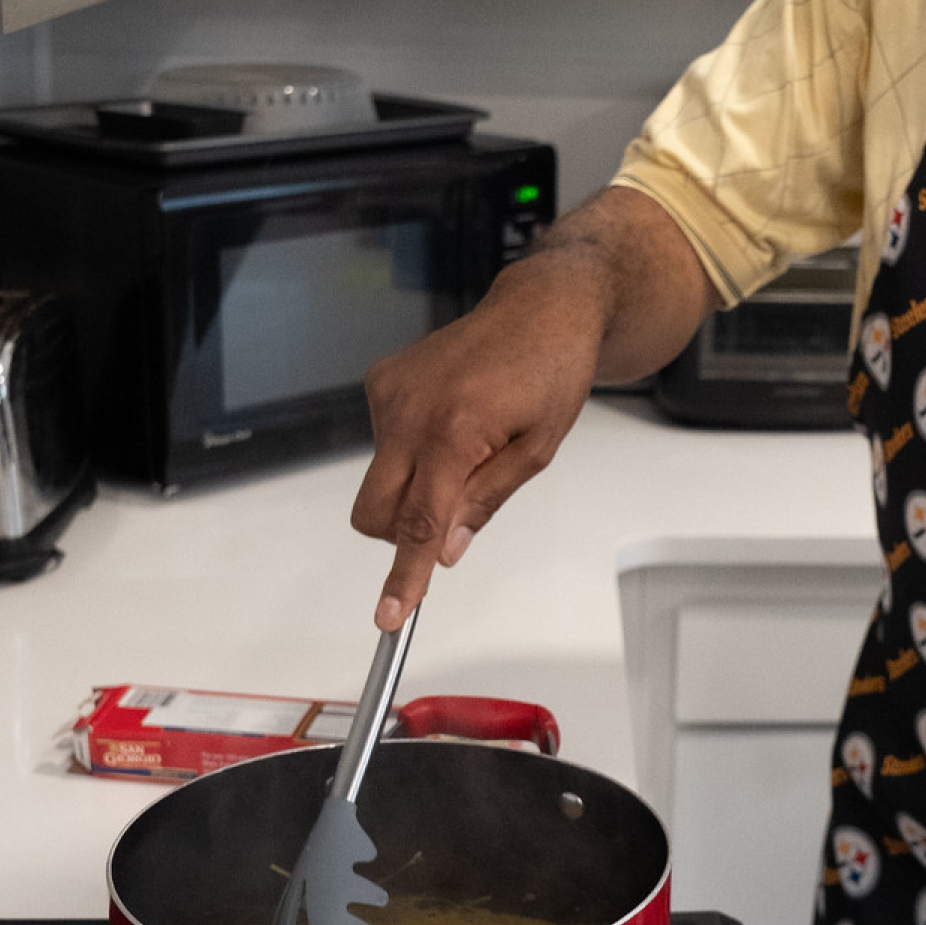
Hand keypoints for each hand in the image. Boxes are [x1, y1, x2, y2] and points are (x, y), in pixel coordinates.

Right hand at [349, 262, 605, 628]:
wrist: (540, 308)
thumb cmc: (551, 370)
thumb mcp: (536, 450)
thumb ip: (484, 502)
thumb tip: (444, 550)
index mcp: (454, 431)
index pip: (419, 523)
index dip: (404, 576)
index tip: (390, 616)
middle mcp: (409, 409)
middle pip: (374, 510)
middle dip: (403, 531)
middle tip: (453, 513)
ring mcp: (390, 392)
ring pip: (380, 478)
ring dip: (416, 482)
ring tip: (469, 440)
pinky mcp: (381, 379)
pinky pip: (384, 442)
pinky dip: (412, 448)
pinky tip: (453, 417)